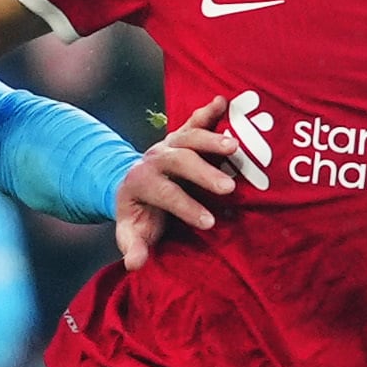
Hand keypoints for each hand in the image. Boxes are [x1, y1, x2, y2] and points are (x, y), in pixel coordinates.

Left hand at [113, 96, 239, 268]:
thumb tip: (134, 265)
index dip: (186, 207)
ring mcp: (168, 143)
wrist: (129, 182)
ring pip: (189, 137)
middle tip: (228, 188)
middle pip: (179, 161)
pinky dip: (209, 110)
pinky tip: (224, 101)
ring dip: (212, 140)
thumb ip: (133, 246)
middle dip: (203, 173)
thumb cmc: (138, 212)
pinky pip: (194, 120)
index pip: (165, 194)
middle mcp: (155, 159)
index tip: (209, 223)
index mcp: (141, 183)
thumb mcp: (131, 231)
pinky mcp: (181, 135)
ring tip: (236, 147)